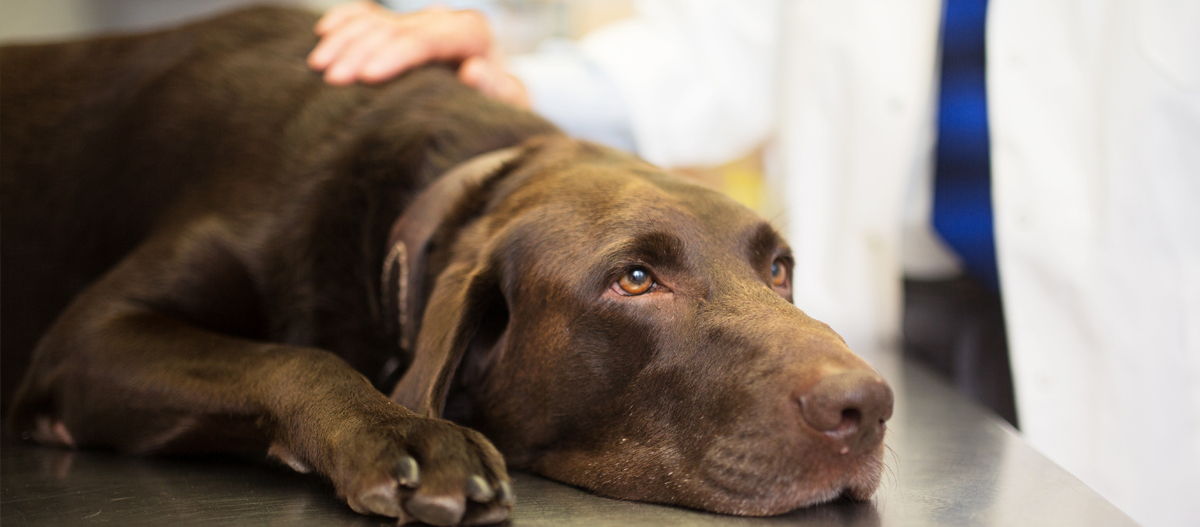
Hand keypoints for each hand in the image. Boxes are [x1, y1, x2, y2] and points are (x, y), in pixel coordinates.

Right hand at [309, 1, 529, 108]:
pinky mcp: (401, 27)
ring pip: (375, 20)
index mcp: (471, 33)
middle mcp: (443, 20)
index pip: (426, 38)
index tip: (368, 77)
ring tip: (318, 66)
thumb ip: (496, 88)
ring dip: (345, 40)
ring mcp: (419, 21)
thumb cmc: (500, 106)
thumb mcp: (508, 102)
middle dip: (360, 51)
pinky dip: (345, 21)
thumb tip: (473, 70)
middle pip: (394, 29)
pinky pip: (367, 15)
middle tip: (332, 80)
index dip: (395, 55)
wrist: (497, 96)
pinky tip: (323, 33)